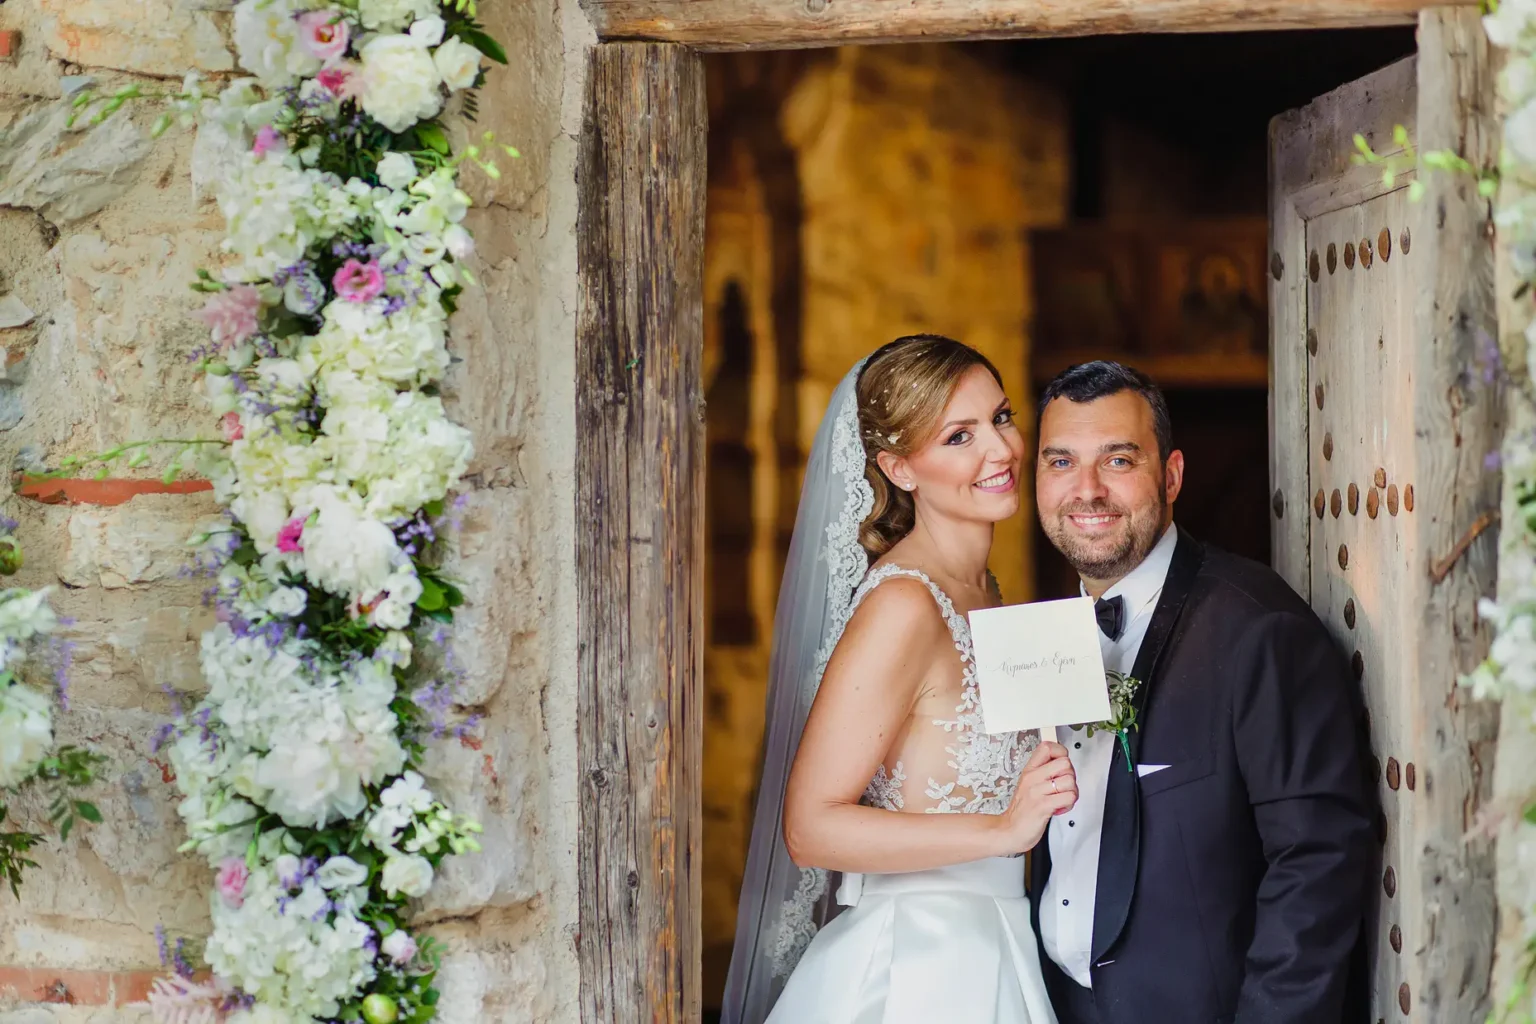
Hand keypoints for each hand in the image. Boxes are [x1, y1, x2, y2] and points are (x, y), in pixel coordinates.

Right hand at [996, 740, 1076, 854]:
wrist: (1010, 831)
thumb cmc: (1022, 810)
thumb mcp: (1028, 784)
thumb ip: (1043, 772)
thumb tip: (1062, 762)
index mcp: (1029, 770)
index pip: (1047, 747)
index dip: (1061, 752)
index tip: (1061, 764)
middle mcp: (1032, 778)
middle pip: (1065, 763)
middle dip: (1071, 775)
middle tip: (1063, 786)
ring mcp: (1037, 792)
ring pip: (1069, 780)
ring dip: (1071, 792)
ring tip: (1061, 799)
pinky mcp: (1043, 806)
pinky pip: (1069, 797)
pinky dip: (1069, 804)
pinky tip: (1060, 807)